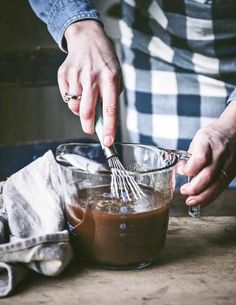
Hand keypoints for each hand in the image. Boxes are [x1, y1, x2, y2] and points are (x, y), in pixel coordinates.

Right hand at [58, 20, 122, 146]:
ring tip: (85, 100)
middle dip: (88, 126)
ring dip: (80, 111)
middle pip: (87, 112)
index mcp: (110, 79)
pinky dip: (72, 99)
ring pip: (74, 107)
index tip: (108, 142)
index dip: (109, 128)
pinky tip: (77, 89)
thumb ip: (110, 98)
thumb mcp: (116, 76)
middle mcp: (92, 77)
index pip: (110, 109)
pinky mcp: (63, 74)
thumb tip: (103, 121)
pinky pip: (66, 98)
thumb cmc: (104, 61)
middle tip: (90, 130)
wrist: (87, 39)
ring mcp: (76, 75)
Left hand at [180, 101, 235, 206]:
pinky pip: (220, 188)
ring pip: (216, 185)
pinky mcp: (232, 173)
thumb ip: (190, 156)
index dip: (188, 168)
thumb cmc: (213, 136)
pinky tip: (201, 201)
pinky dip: (210, 197)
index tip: (180, 171)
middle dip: (194, 187)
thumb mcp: (198, 140)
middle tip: (183, 191)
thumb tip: (179, 172)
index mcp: (208, 142)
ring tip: (190, 202)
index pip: (200, 158)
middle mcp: (220, 153)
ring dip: (202, 197)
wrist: (234, 131)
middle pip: (208, 175)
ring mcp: (228, 164)